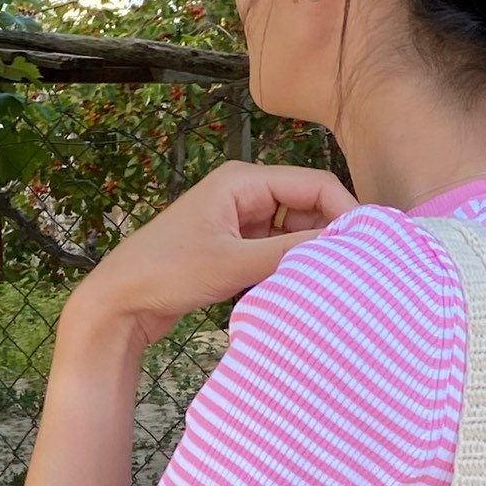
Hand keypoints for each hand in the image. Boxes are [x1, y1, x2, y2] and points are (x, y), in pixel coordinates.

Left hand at [64, 160, 355, 352]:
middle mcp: (243, 194)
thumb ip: (288, 254)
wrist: (117, 304)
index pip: (313, 185)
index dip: (345, 211)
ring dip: (309, 255)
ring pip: (293, 233)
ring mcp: (238, 222)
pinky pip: (275, 252)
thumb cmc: (165, 274)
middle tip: (356, 270)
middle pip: (307, 207)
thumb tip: (341, 249)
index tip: (368, 247)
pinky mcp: (232, 249)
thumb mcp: (232, 264)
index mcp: (242, 181)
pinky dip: (289, 267)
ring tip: (333, 283)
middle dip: (330, 235)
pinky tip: (302, 290)